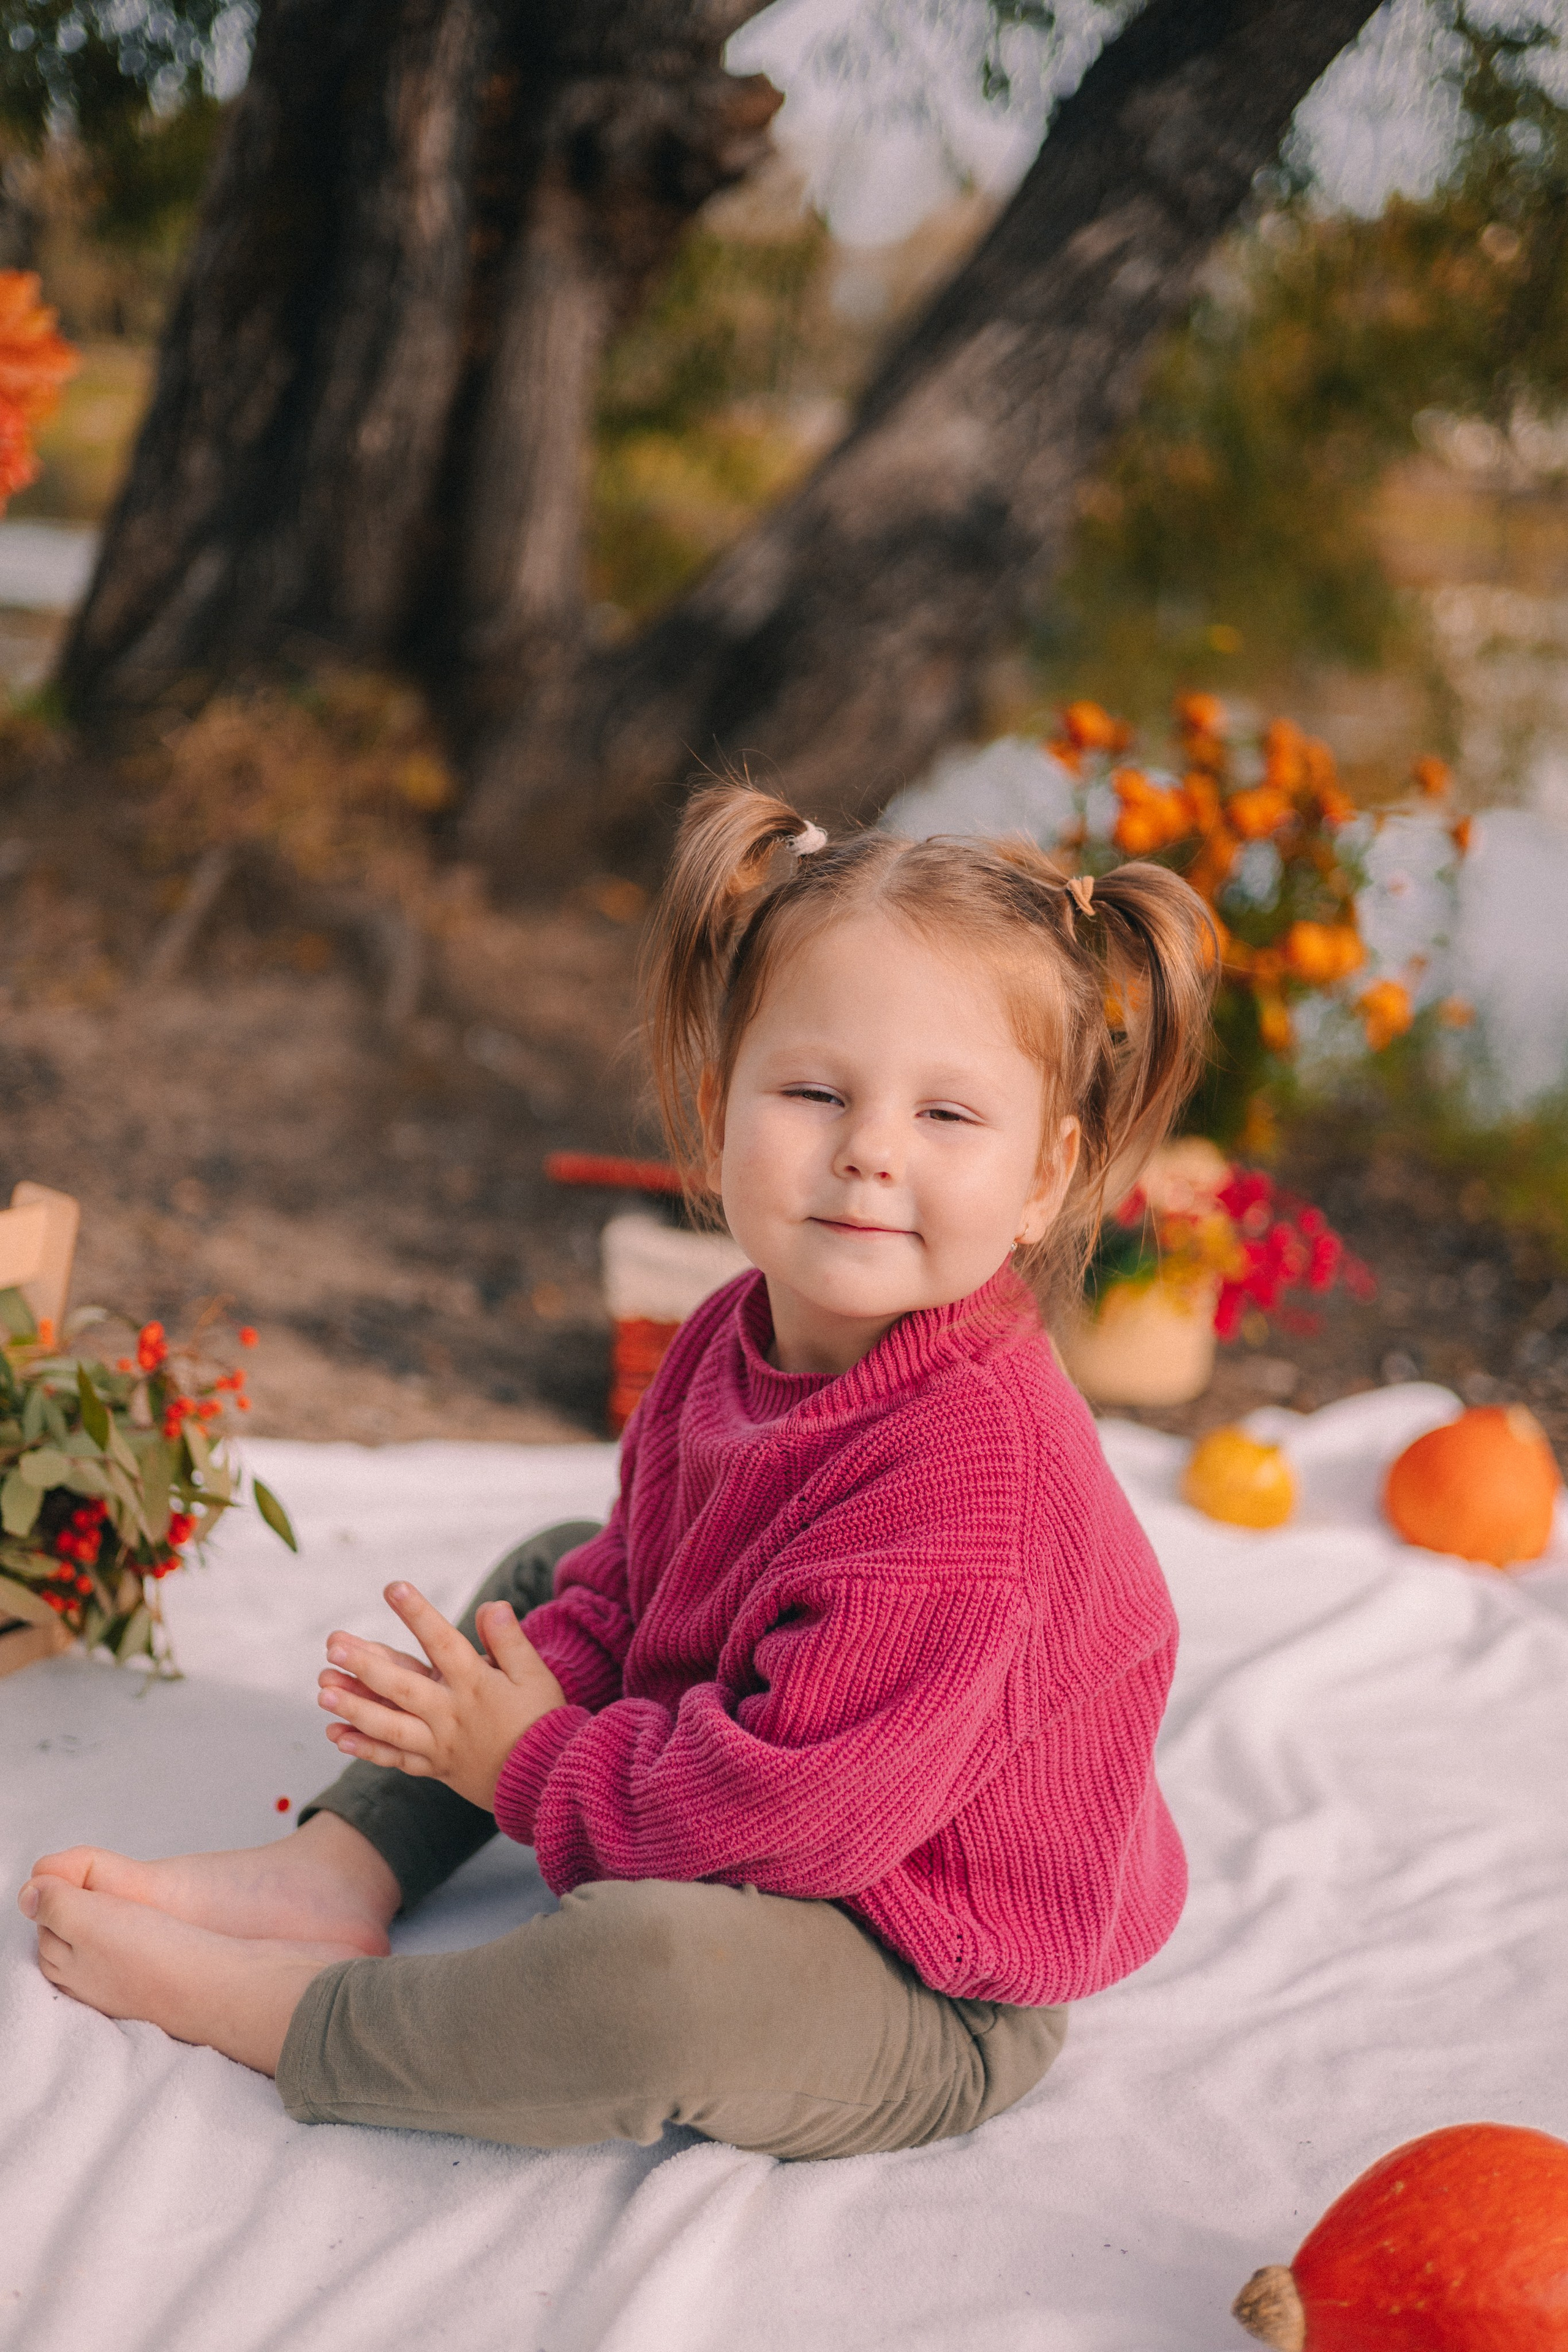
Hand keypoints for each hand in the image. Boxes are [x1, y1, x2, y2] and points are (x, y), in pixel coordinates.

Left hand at [317, 1583, 565, 1811]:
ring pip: (390, 1725)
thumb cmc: (543, 1721)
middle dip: (366, 1665)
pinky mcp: (435, 1766)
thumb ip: (510, 1640)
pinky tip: (337, 1735)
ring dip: (354, 1707)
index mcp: (476, 1684)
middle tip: (333, 1645)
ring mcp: (439, 1743)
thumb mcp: (535, 1675)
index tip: (393, 1587)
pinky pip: (395, 1759)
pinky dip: (366, 1748)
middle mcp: (451, 1713)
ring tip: (323, 1690)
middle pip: (402, 1686)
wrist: (547, 1781)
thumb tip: (490, 1605)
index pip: (442, 1642)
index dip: (418, 1614)